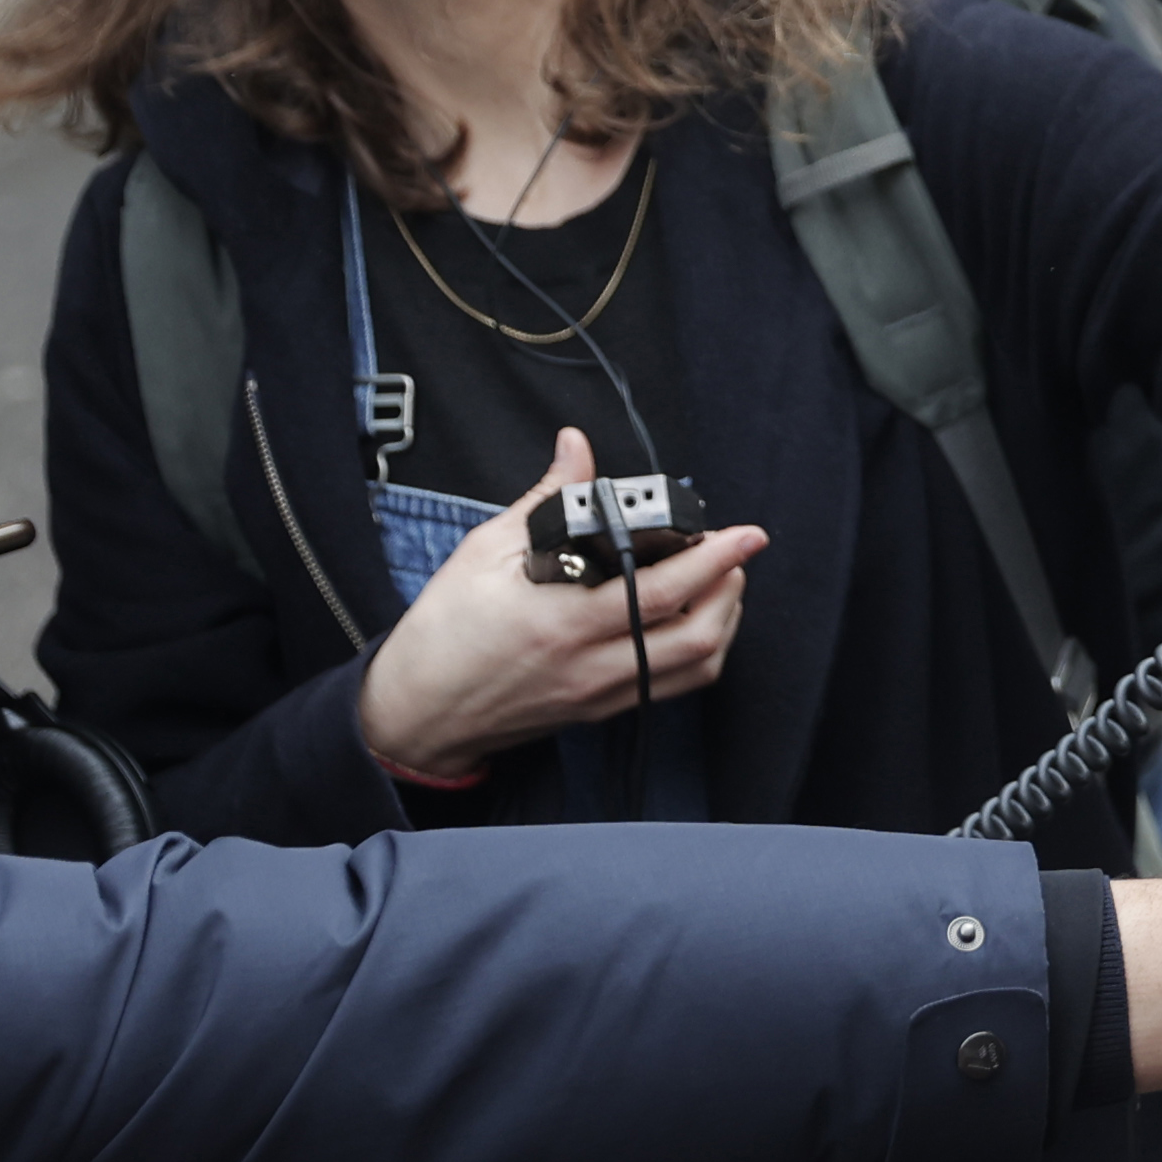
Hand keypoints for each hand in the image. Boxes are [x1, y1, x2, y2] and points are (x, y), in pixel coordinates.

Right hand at [352, 429, 769, 776]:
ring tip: (721, 580)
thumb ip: (545, 499)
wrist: (416, 713)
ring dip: (724, 620)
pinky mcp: (599, 711)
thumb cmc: (442, 635)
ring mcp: (600, 695)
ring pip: (695, 667)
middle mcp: (590, 666)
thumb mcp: (484, 553)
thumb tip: (576, 449)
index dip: (713, 559)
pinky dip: (699, 651)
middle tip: (733, 551)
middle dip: (730, 587)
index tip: (745, 533)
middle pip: (697, 636)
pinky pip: (672, 686)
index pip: (659, 592)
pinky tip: (693, 619)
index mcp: (561, 622)